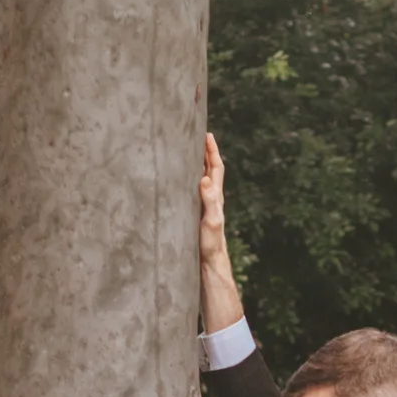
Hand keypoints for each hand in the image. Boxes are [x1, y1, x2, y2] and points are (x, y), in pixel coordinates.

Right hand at [199, 132, 226, 263]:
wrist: (208, 261)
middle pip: (209, 169)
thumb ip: (209, 200)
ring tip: (187, 152)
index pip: (216, 168)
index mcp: (216, 196)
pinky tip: (180, 181)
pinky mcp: (195, 213)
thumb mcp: (211, 221)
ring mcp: (203, 205)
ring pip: (201, 179)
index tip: (207, 135)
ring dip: (197, 164)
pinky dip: (188, 180)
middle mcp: (211, 198)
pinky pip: (192, 190)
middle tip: (197, 137)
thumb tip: (205, 179)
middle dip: (204, 153)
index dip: (212, 151)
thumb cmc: (210, 243)